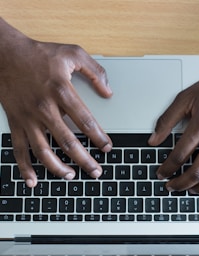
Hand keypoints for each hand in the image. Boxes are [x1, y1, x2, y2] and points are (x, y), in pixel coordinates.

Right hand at [0, 18, 112, 186]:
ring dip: (58, 168)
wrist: (4, 53)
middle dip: (84, 160)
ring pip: (43, 150)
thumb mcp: (73, 53)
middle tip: (96, 172)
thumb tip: (108, 91)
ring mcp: (28, 117)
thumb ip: (95, 71)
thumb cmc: (40, 54)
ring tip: (71, 176)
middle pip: (67, 142)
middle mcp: (45, 108)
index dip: (99, 137)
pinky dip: (25, 167)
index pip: (86, 121)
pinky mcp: (15, 122)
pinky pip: (19, 149)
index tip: (107, 147)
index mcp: (61, 91)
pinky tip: (33, 180)